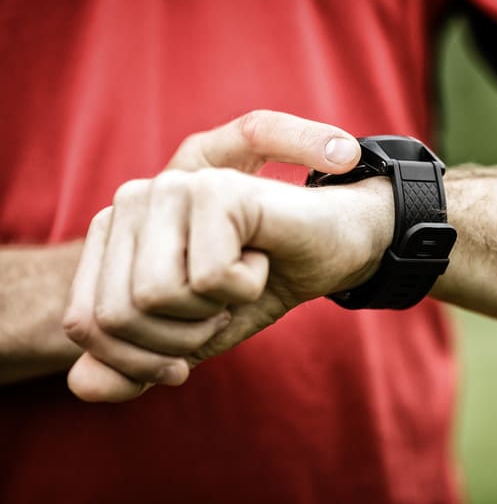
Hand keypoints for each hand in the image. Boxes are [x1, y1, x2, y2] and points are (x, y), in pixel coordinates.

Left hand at [63, 111, 393, 401]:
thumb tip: (85, 387)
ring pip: (155, 297)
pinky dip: (246, 286)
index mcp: (112, 232)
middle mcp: (130, 200)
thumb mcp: (192, 337)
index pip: (84, 324)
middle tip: (223, 306)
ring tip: (240, 278)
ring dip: (213, 311)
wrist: (333, 248)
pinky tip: (261, 256)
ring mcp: (171, 189)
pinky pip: (210, 276)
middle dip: (182, 338)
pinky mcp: (217, 190)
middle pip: (116, 317)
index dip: (140, 359)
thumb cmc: (261, 285)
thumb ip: (135, 365)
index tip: (193, 340)